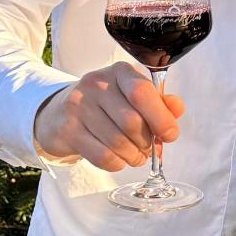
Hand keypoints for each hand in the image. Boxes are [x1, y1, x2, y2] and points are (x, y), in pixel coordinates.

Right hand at [33, 63, 183, 171]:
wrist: (59, 112)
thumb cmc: (107, 105)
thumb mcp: (132, 96)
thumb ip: (158, 102)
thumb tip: (176, 108)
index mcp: (119, 72)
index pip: (142, 92)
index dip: (161, 118)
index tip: (169, 134)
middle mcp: (96, 84)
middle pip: (132, 122)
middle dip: (147, 142)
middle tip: (149, 148)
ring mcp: (78, 106)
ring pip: (118, 143)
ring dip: (134, 156)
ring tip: (136, 155)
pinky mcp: (67, 130)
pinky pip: (102, 156)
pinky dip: (117, 163)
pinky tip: (119, 159)